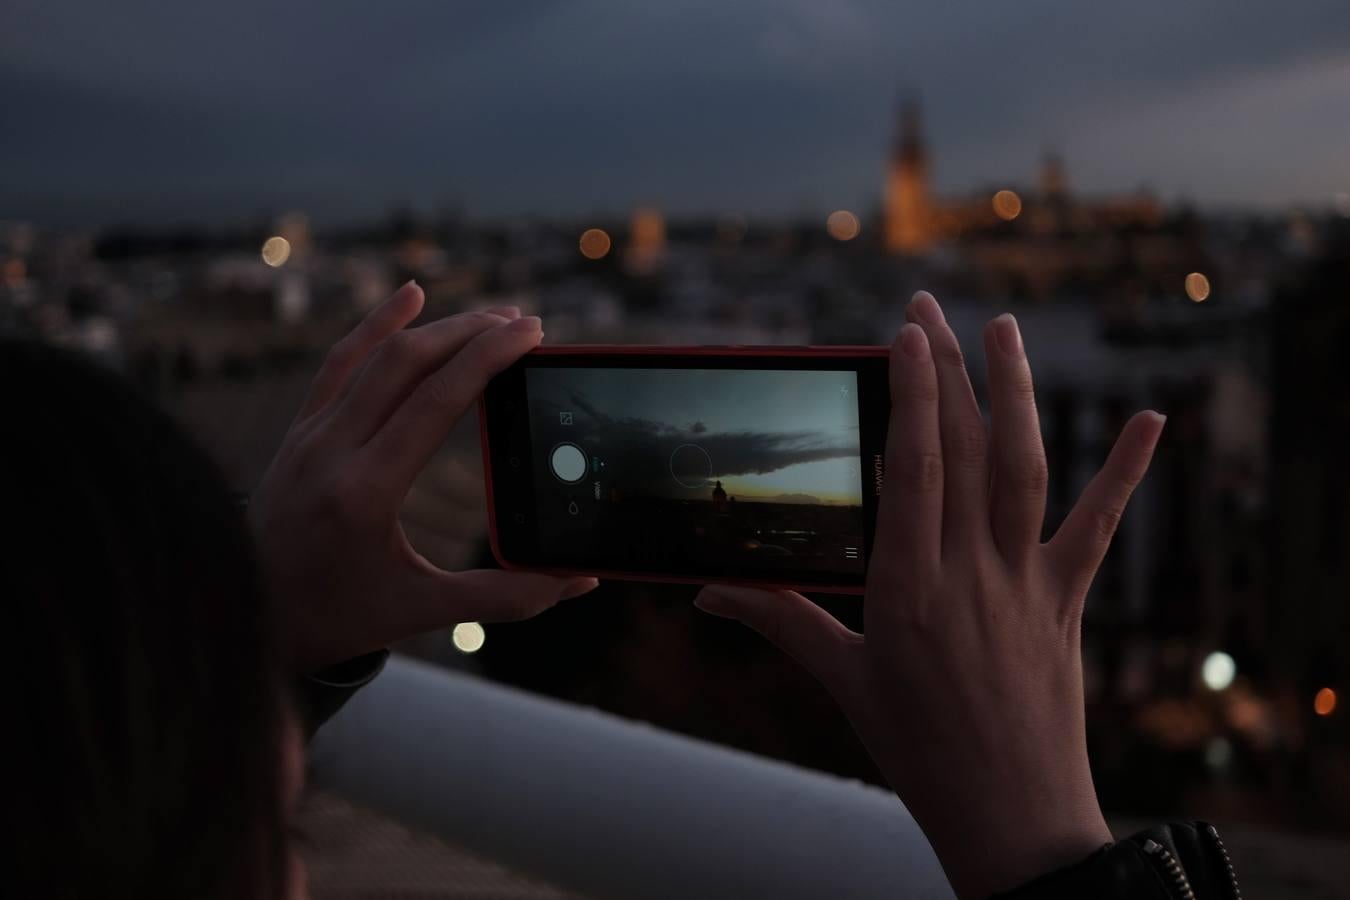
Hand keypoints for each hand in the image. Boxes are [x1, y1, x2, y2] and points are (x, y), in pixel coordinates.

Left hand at [251, 282, 597, 671]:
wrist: (243, 617)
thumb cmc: (334, 618)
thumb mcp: (420, 610)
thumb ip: (504, 597)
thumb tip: (578, 579)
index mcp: (365, 492)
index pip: (434, 401)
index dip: (487, 357)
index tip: (531, 332)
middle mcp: (330, 451)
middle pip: (406, 363)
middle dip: (471, 332)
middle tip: (526, 322)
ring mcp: (308, 436)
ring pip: (373, 356)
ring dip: (435, 327)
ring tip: (489, 315)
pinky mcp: (299, 432)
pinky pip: (339, 363)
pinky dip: (376, 325)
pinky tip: (410, 296)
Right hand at [694, 292, 1164, 897]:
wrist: (1012, 815)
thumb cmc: (918, 750)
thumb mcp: (844, 681)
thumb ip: (780, 621)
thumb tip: (707, 592)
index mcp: (906, 588)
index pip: (913, 469)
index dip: (912, 395)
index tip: (906, 336)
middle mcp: (970, 572)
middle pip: (963, 451)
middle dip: (947, 370)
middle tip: (929, 309)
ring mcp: (1026, 582)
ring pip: (1025, 469)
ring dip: (1016, 393)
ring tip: (1003, 328)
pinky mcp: (1066, 601)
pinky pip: (1099, 526)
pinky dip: (1127, 471)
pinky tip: (1150, 420)